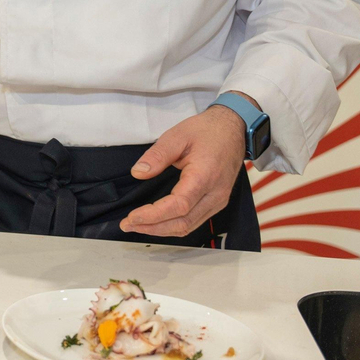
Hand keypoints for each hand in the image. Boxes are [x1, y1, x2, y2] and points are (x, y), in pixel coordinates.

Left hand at [120, 105, 247, 238]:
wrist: (232, 129)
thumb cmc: (207, 131)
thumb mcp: (177, 136)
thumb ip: (157, 155)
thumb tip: (138, 173)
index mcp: (205, 176)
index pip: (179, 206)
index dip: (154, 215)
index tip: (132, 217)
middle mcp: (215, 194)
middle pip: (183, 222)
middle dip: (152, 227)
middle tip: (128, 225)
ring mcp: (218, 200)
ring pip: (189, 226)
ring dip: (161, 230)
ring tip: (137, 226)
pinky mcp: (217, 202)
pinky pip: (194, 222)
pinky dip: (173, 226)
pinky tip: (157, 223)